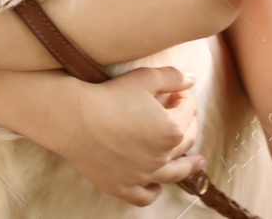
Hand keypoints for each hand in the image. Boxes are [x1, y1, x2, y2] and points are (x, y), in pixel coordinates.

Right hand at [47, 67, 205, 205]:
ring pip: (173, 173)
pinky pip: (145, 195)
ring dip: (188, 166)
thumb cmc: (110, 96)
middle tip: (182, 113)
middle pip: (185, 140)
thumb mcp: (145, 78)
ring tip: (196, 163)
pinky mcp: (123, 186)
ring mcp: (143, 175)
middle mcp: (161, 156)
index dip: (183, 97)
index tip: (176, 90)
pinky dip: (153, 191)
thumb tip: (192, 79)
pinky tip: (156, 184)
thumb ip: (173, 77)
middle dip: (188, 123)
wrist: (75, 119)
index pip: (188, 111)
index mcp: (172, 130)